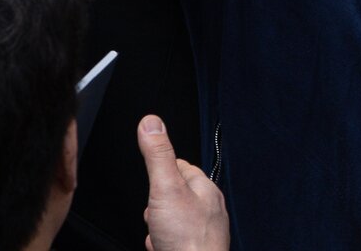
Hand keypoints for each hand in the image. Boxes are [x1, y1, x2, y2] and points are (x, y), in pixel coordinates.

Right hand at [138, 115, 229, 250]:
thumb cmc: (187, 240)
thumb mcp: (165, 188)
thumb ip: (158, 156)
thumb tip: (151, 122)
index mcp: (205, 189)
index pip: (183, 167)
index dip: (164, 170)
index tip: (154, 170)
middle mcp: (209, 210)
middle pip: (176, 196)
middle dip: (158, 204)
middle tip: (154, 211)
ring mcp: (204, 233)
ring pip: (175, 221)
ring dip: (160, 227)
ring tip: (158, 234)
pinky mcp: (196, 250)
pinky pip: (176, 242)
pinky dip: (165, 244)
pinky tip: (161, 247)